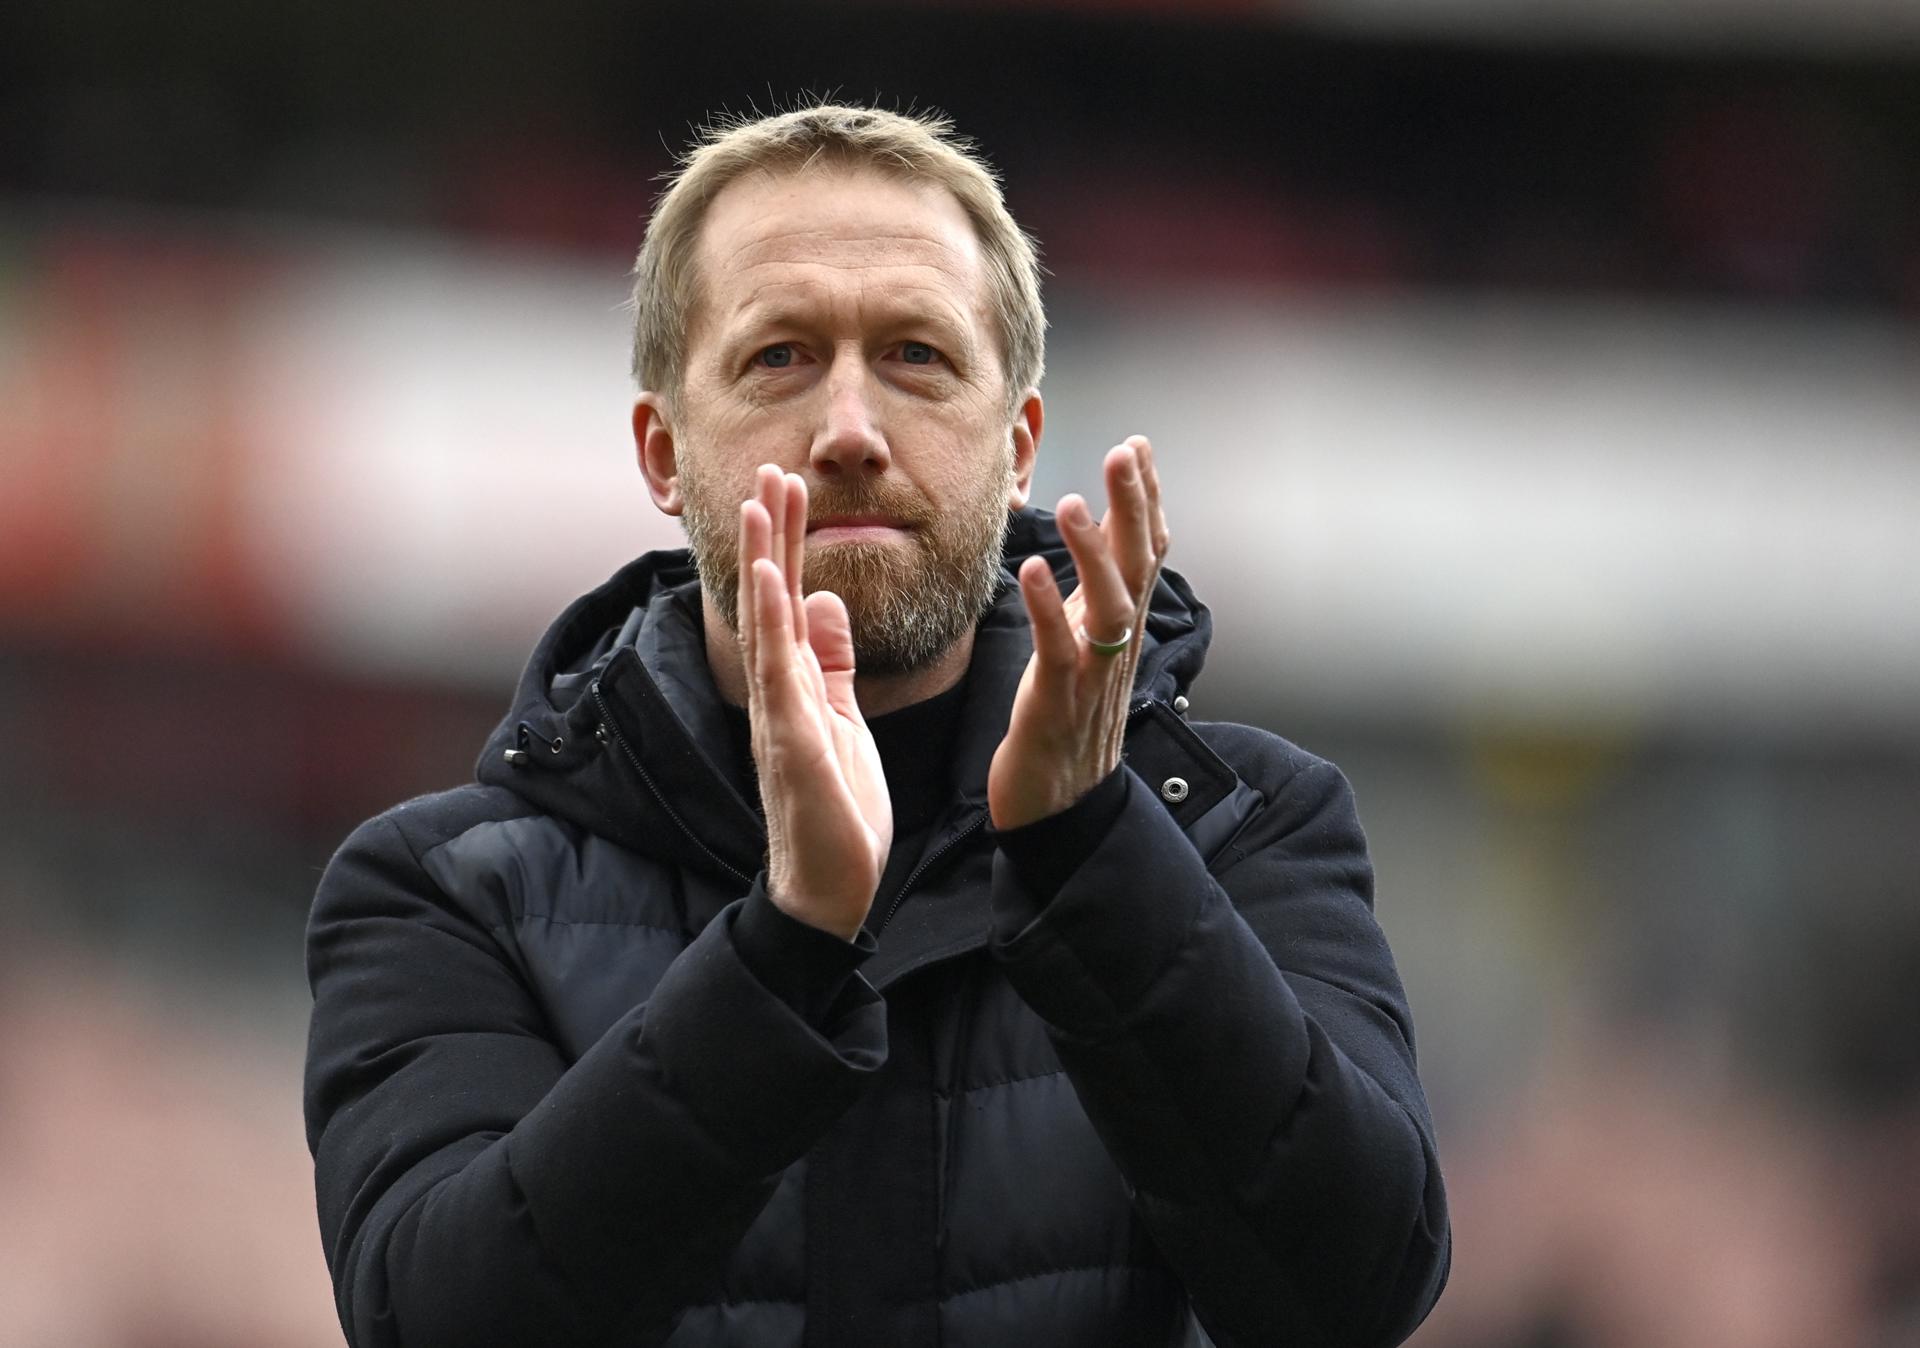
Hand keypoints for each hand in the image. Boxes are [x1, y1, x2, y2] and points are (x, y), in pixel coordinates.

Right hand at [739, 465, 892, 938]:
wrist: (830, 889)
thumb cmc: (836, 811)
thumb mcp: (843, 719)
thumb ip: (831, 662)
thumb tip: (824, 599)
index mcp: (793, 685)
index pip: (788, 599)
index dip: (787, 541)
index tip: (788, 485)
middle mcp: (777, 692)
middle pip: (770, 599)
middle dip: (771, 533)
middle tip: (769, 468)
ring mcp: (779, 716)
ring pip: (765, 625)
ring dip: (762, 560)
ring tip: (759, 502)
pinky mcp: (792, 744)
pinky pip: (779, 675)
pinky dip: (774, 626)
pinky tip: (774, 581)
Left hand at [989, 436, 1169, 830]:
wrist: (1059, 805)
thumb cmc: (1065, 719)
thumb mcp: (1086, 644)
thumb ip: (1095, 591)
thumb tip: (1101, 534)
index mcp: (1121, 626)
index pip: (1147, 551)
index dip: (1146, 499)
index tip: (1137, 445)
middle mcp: (1116, 644)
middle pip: (1139, 566)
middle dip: (1135, 506)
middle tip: (1126, 452)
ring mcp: (1092, 674)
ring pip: (1108, 606)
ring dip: (1094, 552)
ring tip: (1073, 504)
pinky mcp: (1057, 702)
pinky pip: (1059, 650)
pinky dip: (1048, 609)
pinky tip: (1031, 571)